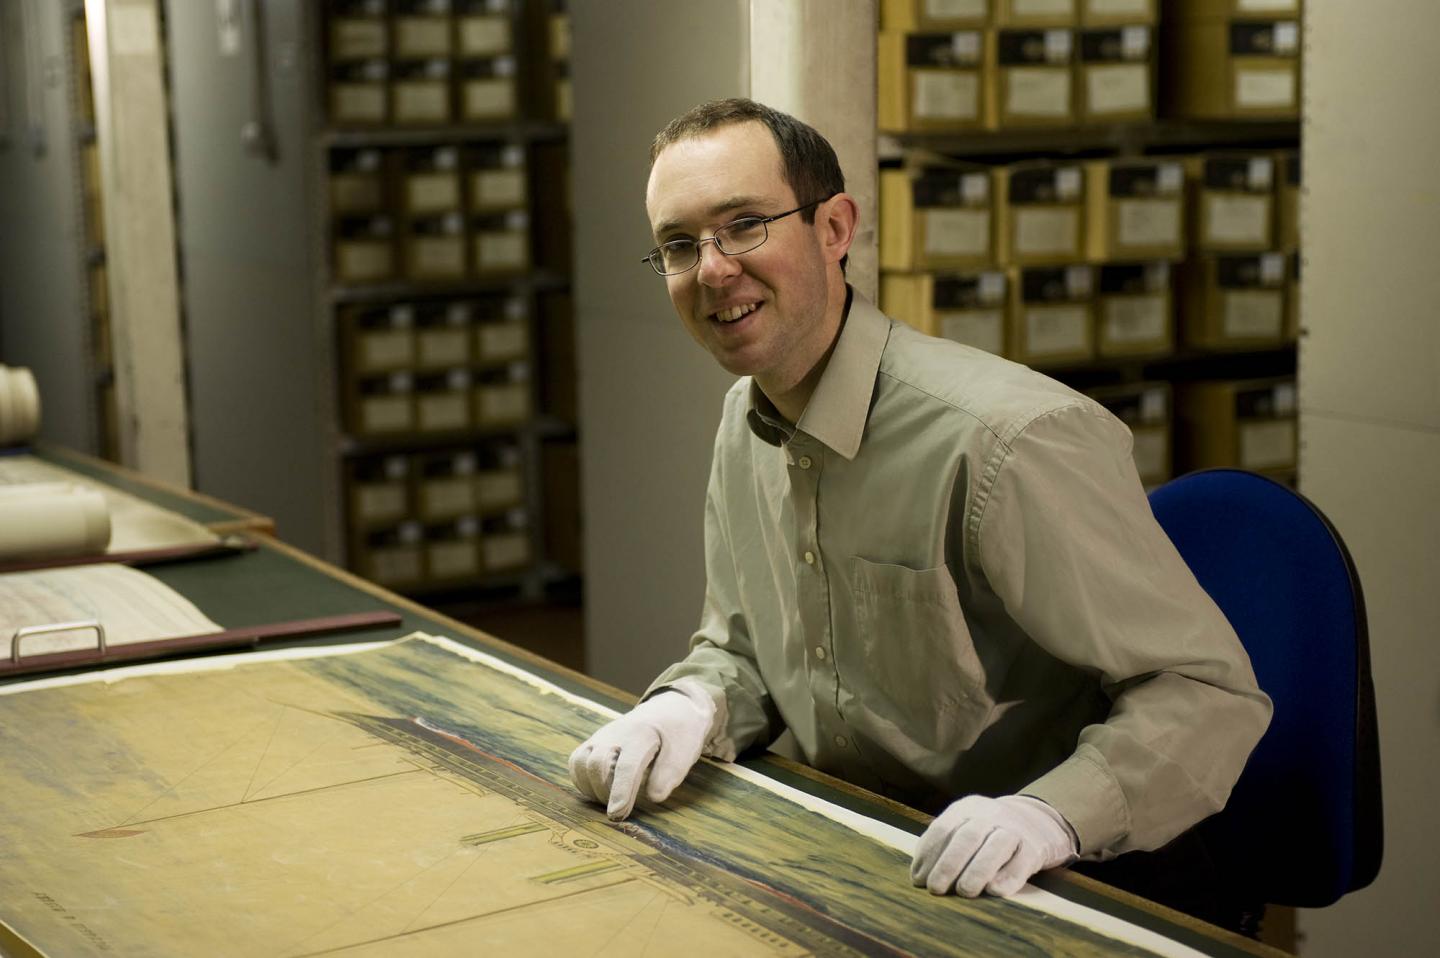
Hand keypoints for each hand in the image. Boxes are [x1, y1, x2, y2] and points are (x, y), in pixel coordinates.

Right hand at [568, 684, 716, 820]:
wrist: (667, 711)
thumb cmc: (678, 735)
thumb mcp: (685, 751)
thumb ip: (670, 773)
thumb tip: (654, 797)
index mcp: (642, 734)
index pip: (627, 765)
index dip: (621, 791)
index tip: (617, 814)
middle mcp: (616, 733)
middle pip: (598, 764)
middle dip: (606, 793)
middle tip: (621, 813)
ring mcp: (602, 736)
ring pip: (582, 763)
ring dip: (592, 788)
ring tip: (612, 802)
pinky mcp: (594, 742)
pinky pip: (577, 761)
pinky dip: (582, 781)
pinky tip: (599, 792)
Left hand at [911, 795, 1076, 896]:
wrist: (1039, 822)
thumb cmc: (990, 833)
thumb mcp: (966, 826)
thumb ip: (944, 845)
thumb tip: (919, 875)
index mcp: (968, 808)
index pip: (944, 828)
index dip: (929, 855)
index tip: (918, 879)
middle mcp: (991, 814)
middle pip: (967, 837)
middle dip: (948, 864)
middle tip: (935, 889)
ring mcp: (1015, 830)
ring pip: (995, 847)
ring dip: (976, 872)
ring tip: (963, 892)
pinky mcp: (1035, 849)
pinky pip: (1021, 863)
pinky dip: (1007, 878)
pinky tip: (993, 891)